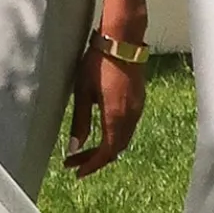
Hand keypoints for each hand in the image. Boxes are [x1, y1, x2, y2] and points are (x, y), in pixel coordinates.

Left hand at [66, 39, 145, 176]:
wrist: (123, 40)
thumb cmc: (98, 62)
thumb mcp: (82, 92)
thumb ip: (80, 121)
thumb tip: (75, 147)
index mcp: (115, 116)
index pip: (106, 153)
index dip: (91, 165)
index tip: (76, 172)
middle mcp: (131, 116)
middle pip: (116, 149)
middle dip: (95, 159)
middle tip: (74, 162)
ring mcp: (138, 108)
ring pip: (123, 139)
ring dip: (106, 148)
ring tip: (84, 150)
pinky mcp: (139, 100)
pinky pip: (128, 128)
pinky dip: (114, 136)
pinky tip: (101, 132)